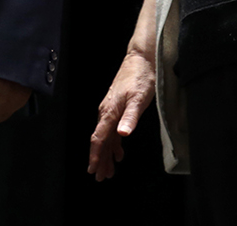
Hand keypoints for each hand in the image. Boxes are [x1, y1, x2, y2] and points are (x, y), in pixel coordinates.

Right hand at [87, 48, 156, 179]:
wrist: (142, 59)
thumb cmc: (141, 76)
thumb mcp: (139, 98)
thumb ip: (130, 117)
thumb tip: (122, 135)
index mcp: (109, 111)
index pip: (99, 138)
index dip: (96, 155)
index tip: (94, 169)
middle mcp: (106, 112)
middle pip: (100, 141)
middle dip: (100, 159)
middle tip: (101, 176)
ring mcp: (111, 109)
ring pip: (106, 137)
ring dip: (107, 154)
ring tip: (109, 170)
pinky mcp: (117, 107)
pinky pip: (112, 130)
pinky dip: (114, 143)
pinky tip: (118, 152)